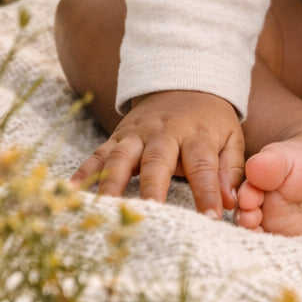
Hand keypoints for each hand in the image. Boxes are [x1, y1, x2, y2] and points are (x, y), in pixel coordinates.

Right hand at [70, 89, 245, 218]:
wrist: (185, 82)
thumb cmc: (210, 121)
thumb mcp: (231, 137)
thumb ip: (230, 169)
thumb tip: (230, 203)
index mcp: (197, 134)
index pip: (204, 165)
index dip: (207, 192)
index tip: (211, 218)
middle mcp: (164, 132)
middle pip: (157, 160)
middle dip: (153, 187)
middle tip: (151, 213)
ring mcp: (137, 133)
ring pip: (121, 156)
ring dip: (112, 182)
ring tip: (106, 208)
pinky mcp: (118, 136)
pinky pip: (98, 154)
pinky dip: (84, 171)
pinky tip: (70, 191)